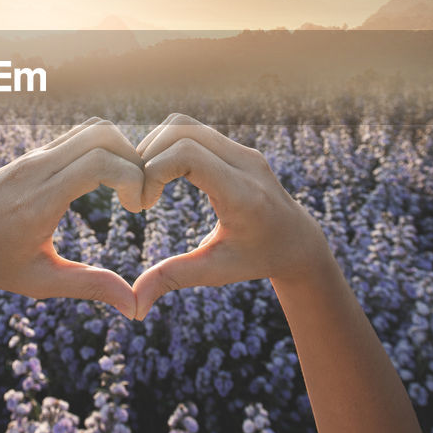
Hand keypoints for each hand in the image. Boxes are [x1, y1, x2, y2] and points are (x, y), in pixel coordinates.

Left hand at [0, 117, 144, 317]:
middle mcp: (36, 169)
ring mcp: (33, 157)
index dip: (132, 178)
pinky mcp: (33, 155)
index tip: (137, 209)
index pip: (98, 163)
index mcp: (39, 200)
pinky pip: (77, 137)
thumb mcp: (38, 282)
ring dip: (120, 151)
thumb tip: (134, 308)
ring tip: (128, 188)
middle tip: (141, 195)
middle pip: (102, 135)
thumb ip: (88, 286)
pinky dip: (103, 150)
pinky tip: (107, 183)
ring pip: (91, 129)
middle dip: (134, 159)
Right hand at [132, 113, 330, 318]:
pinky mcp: (237, 146)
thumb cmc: (255, 260)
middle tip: (137, 191)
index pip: (187, 155)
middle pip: (180, 131)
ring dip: (155, 146)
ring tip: (144, 182)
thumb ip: (173, 280)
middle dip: (146, 156)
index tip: (143, 206)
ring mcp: (243, 150)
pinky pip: (193, 130)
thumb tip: (134, 308)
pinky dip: (168, 145)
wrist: (298, 242)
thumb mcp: (215, 272)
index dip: (153, 171)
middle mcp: (245, 163)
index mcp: (241, 194)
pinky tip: (160, 175)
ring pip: (184, 124)